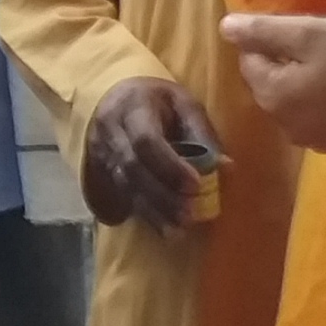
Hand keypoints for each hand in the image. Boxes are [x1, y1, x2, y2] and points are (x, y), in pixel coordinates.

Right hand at [84, 76, 218, 228]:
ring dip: (153, 210)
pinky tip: (164, 228)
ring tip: (179, 230)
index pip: (146, 140)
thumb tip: (225, 166)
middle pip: (133, 168)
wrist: (116, 96)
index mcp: (133, 107)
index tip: (197, 185)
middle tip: (191, 214)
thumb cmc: (158, 100)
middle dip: (163, 195)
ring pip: (124, 186)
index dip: (170, 166)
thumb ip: (202, 133)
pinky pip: (121, 196)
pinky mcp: (100, 171)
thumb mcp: (183, 103)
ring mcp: (101, 153)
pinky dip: (144, 214)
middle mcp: (110, 132)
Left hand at [223, 13, 325, 155]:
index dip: (272, 39)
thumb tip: (225, 28)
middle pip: (271, 82)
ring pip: (295, 100)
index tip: (305, 31)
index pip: (250, 60)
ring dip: (308, 81)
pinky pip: (319, 116)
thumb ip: (264, 31)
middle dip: (289, 61)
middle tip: (325, 45)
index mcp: (272, 96)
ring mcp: (313, 140)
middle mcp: (285, 125)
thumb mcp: (312, 33)